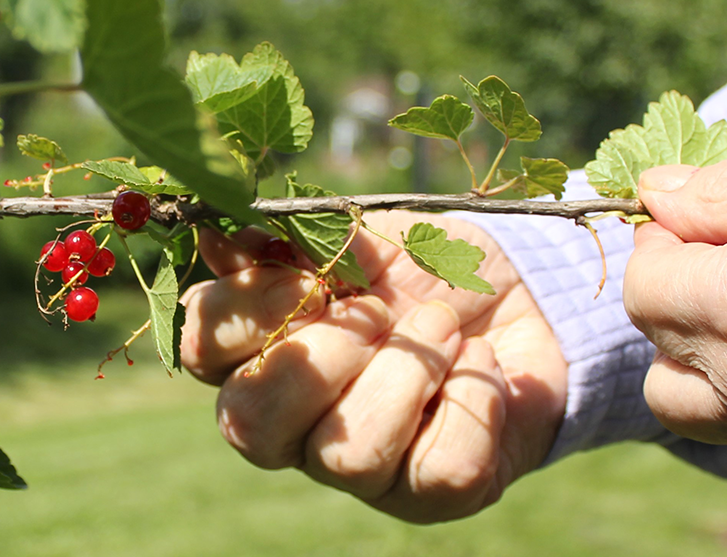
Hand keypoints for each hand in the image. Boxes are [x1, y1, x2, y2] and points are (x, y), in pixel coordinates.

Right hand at [178, 212, 565, 522]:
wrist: (524, 292)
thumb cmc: (422, 269)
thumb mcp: (360, 236)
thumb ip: (291, 240)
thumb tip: (221, 233)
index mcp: (256, 353)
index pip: (202, 349)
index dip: (249, 314)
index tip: (314, 279)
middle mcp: (291, 424)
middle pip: (250, 424)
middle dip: (322, 356)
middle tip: (377, 312)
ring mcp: (355, 468)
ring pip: (348, 455)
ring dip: (407, 372)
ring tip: (446, 330)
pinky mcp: (428, 493)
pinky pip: (437, 468)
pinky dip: (470, 398)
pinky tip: (479, 365)